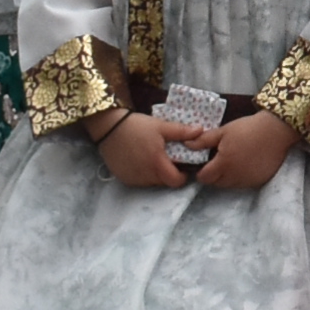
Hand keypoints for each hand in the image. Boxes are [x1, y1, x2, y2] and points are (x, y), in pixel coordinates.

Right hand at [94, 113, 211, 191]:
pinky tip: (142, 160)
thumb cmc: (137, 126)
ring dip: (156, 174)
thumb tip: (201, 131)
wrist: (109, 127)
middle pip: (164, 182)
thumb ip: (182, 131)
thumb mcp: (161, 126)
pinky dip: (144, 174)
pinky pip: (139, 181)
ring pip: (151, 183)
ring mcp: (132, 179)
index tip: (184, 166)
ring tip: (154, 158)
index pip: (176, 181)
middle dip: (170, 173)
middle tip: (169, 159)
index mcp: (157, 164)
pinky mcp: (123, 178)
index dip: (183, 176)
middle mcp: (145, 176)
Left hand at [191, 111, 294, 190]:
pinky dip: (242, 177)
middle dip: (214, 174)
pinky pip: (245, 183)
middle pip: (216, 183)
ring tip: (234, 161)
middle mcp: (234, 177)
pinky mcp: (260, 180)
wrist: (277, 130)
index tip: (206, 162)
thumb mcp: (224, 131)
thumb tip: (186, 144)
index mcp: (223, 164)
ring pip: (230, 185)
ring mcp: (248, 180)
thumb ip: (204, 140)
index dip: (201, 171)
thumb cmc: (248, 128)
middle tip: (220, 160)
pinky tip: (247, 164)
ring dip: (228, 177)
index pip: (204, 178)